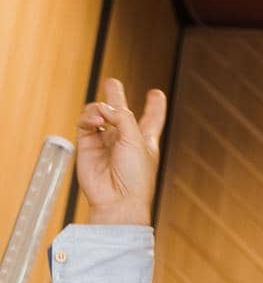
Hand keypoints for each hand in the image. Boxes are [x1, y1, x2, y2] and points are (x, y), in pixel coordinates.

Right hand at [76, 78, 167, 224]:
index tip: (157, 94)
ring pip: (99, 114)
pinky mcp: (87, 145)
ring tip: (102, 115)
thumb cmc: (135, 177)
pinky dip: (88, 117)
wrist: (117, 200)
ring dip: (99, 108)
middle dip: (116, 97)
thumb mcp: (137, 141)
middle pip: (120, 112)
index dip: (155, 106)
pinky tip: (94, 120)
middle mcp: (125, 139)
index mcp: (145, 140)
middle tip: (112, 83)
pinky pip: (85, 123)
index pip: (152, 118)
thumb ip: (123, 117)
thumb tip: (104, 107)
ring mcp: (105, 142)